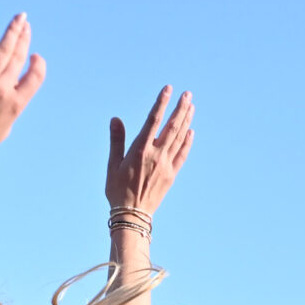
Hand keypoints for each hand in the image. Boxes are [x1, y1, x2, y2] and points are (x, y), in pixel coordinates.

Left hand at [0, 12, 46, 157]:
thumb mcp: (4, 128)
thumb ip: (11, 106)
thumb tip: (11, 88)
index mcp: (16, 104)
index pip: (35, 76)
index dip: (38, 64)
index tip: (34, 57)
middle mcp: (3, 88)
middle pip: (18, 57)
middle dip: (24, 38)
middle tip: (26, 24)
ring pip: (3, 48)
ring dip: (13, 30)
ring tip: (19, 18)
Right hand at [106, 87, 195, 215]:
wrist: (132, 215)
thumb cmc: (117, 189)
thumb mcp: (112, 164)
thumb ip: (116, 140)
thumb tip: (116, 119)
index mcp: (139, 150)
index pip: (153, 121)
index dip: (161, 103)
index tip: (168, 89)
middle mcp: (155, 155)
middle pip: (171, 127)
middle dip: (180, 109)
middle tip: (187, 94)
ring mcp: (166, 165)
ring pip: (179, 138)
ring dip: (186, 121)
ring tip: (191, 106)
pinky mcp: (172, 175)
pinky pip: (182, 155)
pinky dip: (187, 142)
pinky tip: (191, 131)